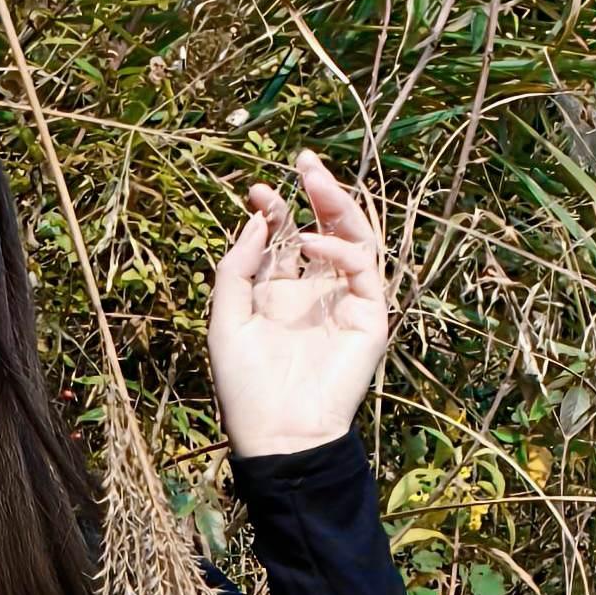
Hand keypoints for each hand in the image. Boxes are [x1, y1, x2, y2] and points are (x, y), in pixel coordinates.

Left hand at [207, 147, 389, 460]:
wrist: (278, 435)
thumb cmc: (245, 387)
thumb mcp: (226, 319)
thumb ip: (237, 268)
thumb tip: (260, 219)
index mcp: (280, 293)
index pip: (285, 238)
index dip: (275, 210)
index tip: (257, 191)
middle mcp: (315, 292)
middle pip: (324, 229)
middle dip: (316, 193)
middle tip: (303, 159)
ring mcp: (345, 302)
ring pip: (352, 240)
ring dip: (337, 206)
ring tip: (315, 179)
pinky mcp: (369, 317)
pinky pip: (364, 270)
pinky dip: (340, 250)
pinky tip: (312, 243)